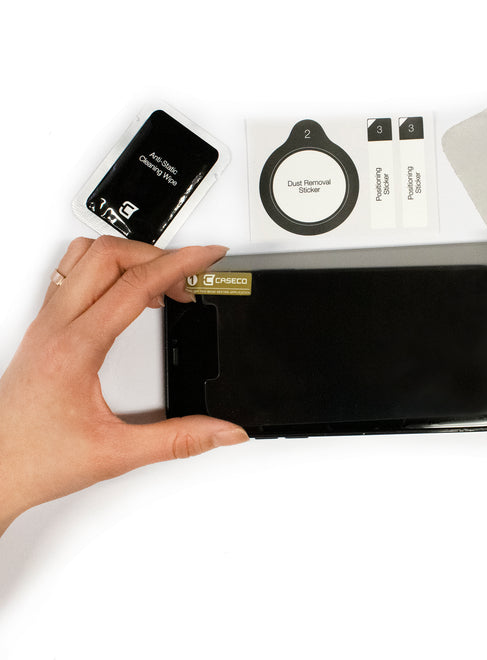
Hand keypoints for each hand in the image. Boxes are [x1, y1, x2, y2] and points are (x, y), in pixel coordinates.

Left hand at [0, 236, 247, 535]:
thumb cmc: (34, 460)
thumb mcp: (117, 454)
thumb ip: (180, 440)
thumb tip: (223, 431)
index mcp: (76, 349)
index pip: (135, 284)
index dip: (179, 264)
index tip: (207, 256)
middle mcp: (55, 326)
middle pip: (109, 255)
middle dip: (158, 256)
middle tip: (189, 279)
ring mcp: (45, 324)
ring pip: (84, 256)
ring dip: (128, 257)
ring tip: (160, 282)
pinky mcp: (43, 329)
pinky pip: (71, 274)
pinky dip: (106, 270)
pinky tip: (125, 292)